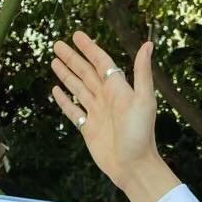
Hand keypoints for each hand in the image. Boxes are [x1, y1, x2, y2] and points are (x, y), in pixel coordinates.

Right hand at [50, 32, 176, 201]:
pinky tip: (56, 91)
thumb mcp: (144, 100)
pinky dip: (64, 101)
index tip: (76, 35)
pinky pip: (73, 111)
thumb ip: (142, 72)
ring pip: (78, 89)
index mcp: (119, 89)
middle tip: (57, 44)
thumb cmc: (141, 134)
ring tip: (54, 62)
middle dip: (72, 58)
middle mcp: (107, 99)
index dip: (89, 48)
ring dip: (66, 75)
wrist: (133, 166)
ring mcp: (97, 113)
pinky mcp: (89, 129)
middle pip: (85, 73)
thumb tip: (148, 44)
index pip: (101, 62)